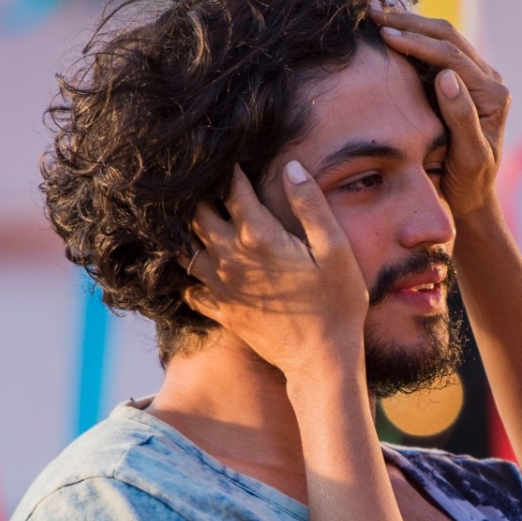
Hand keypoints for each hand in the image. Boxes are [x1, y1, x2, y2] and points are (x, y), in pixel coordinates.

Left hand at [188, 164, 368, 381]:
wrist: (321, 361)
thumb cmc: (337, 303)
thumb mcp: (335, 249)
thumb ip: (310, 205)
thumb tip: (290, 167)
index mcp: (259, 236)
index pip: (233, 189)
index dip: (232, 170)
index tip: (234, 159)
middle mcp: (231, 258)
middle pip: (197, 214)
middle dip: (202, 195)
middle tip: (212, 186)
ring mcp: (221, 287)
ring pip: (185, 249)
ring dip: (189, 232)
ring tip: (200, 220)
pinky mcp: (220, 310)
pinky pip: (188, 286)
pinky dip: (187, 272)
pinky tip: (199, 264)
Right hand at [370, 7, 508, 216]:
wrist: (473, 197)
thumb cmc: (468, 183)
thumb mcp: (468, 156)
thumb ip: (461, 117)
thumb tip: (446, 77)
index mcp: (493, 96)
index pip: (451, 57)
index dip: (417, 43)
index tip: (385, 35)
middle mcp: (490, 81)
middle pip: (449, 38)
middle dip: (411, 23)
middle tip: (373, 13)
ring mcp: (477, 79)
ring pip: (444, 38)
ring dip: (411, 25)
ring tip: (376, 16)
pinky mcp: (463, 82)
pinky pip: (439, 50)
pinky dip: (414, 38)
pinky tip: (388, 31)